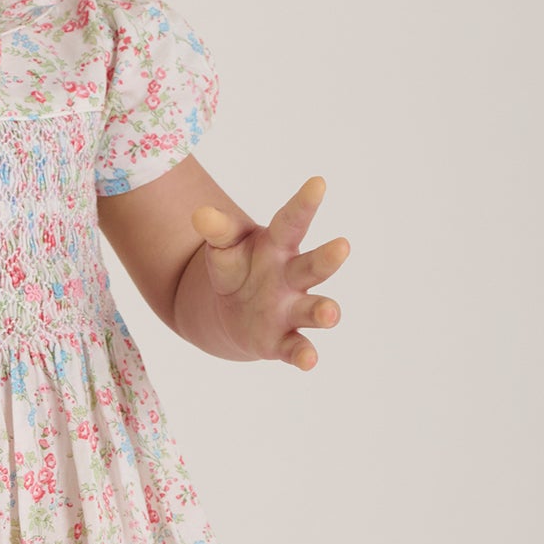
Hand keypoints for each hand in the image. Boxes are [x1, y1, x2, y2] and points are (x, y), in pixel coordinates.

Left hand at [192, 178, 348, 368]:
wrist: (231, 310)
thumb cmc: (236, 266)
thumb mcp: (223, 245)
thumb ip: (217, 230)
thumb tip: (200, 214)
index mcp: (279, 246)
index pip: (292, 221)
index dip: (304, 203)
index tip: (318, 182)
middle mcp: (292, 277)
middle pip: (312, 267)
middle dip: (328, 258)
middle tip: (343, 246)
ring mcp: (290, 309)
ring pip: (312, 309)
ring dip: (324, 311)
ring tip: (331, 313)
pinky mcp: (280, 340)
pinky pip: (295, 348)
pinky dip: (303, 355)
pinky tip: (309, 361)